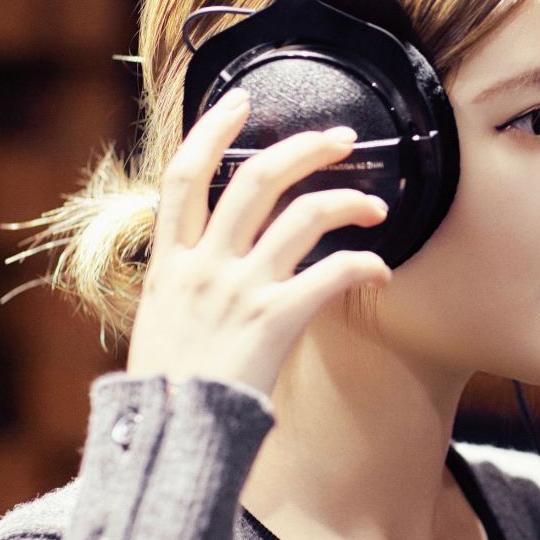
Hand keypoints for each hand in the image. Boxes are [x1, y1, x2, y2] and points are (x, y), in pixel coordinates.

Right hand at [127, 88, 392, 397]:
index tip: (240, 101)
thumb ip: (183, 283)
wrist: (172, 437)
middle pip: (256, 180)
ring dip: (347, 202)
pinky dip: (363, 265)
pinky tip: (380, 272)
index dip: (210, 130)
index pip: (183, 176)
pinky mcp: (275, 320)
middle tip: (342, 136)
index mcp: (170, 263)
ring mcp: (240, 290)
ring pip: (302, 217)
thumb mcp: (159, 322)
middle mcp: (204, 266)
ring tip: (375, 207)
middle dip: (303, 148)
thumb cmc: (169, 389)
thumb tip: (199, 259)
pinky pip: (331, 274)